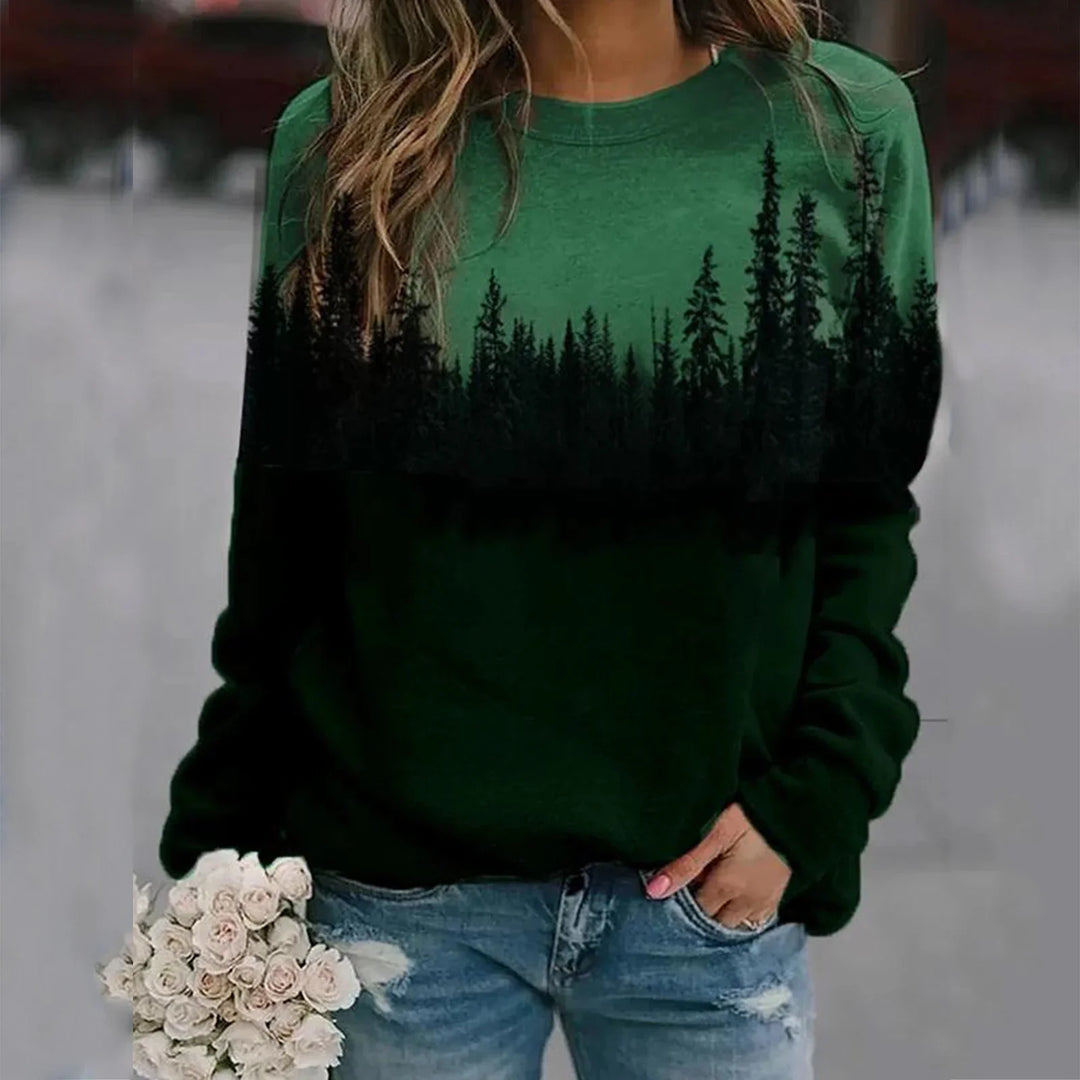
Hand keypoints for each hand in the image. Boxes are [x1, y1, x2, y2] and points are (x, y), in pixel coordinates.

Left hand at [643, 802, 791, 927]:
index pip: (695, 912)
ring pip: (734, 924)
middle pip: (714, 922)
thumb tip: (654, 891)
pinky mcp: (776, 896)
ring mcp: (765, 902)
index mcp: (729, 887)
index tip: (666, 895)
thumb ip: (686, 863)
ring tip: (703, 896)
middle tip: (682, 895)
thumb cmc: (748, 815)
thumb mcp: (714, 833)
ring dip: (718, 916)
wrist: (789, 808)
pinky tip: (727, 901)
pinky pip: (752, 919)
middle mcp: (748, 903)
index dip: (679, 905)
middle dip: (698, 914)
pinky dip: (737, 915)